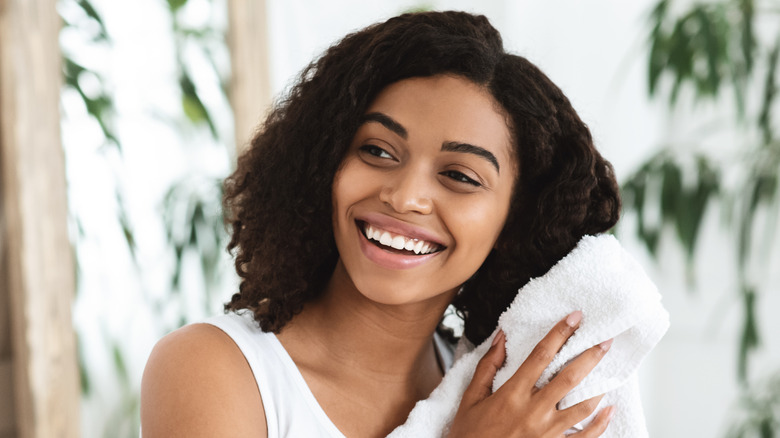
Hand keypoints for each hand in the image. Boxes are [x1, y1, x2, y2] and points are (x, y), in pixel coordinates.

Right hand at [447, 311, 614, 437]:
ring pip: (583, 406)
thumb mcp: (471, 398)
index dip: (560, 333)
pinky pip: (585, 437)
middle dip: (590, 356)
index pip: (541, 355)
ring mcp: (547, 432)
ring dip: (599, 387)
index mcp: (512, 394)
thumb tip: (501, 337)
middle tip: (606, 341)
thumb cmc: (469, 435)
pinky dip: (601, 423)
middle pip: (570, 376)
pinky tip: (608, 409)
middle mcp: (534, 411)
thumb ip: (487, 366)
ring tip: (608, 372)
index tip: (574, 318)